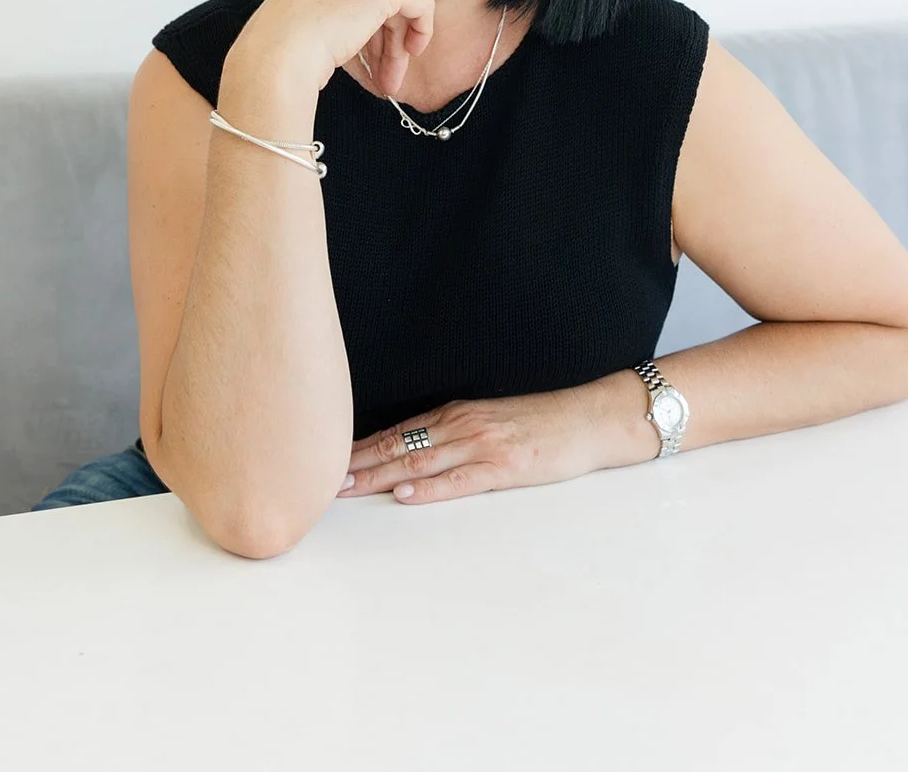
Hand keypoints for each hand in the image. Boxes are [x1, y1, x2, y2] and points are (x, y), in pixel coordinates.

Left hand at [336, 384, 620, 505]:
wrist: (588, 420)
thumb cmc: (542, 423)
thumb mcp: (491, 420)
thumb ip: (455, 433)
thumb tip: (416, 455)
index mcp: (457, 414)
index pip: (397, 431)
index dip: (360, 447)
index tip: (327, 459)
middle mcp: (462, 424)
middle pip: (398, 445)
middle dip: (357, 464)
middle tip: (319, 477)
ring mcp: (483, 444)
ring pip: (419, 461)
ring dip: (379, 476)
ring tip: (347, 489)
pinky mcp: (505, 467)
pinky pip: (460, 479)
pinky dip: (430, 488)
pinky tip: (406, 495)